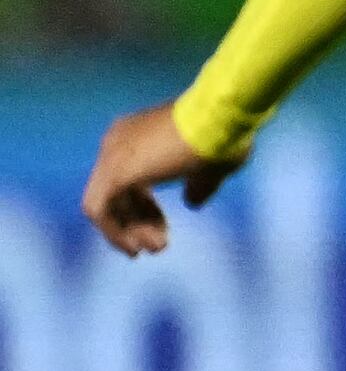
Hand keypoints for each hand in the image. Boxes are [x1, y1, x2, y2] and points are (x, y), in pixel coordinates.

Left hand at [83, 103, 232, 257]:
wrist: (219, 120)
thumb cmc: (222, 137)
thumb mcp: (211, 166)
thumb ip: (198, 185)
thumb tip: (192, 203)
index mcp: (137, 134)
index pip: (130, 179)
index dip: (146, 208)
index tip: (164, 229)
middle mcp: (118, 142)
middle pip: (116, 193)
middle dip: (137, 222)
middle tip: (159, 246)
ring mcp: (112, 155)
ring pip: (104, 203)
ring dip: (125, 232)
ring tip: (152, 250)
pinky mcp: (114, 172)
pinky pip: (98, 210)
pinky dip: (114, 231)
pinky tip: (133, 247)